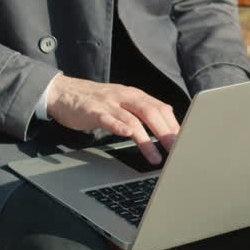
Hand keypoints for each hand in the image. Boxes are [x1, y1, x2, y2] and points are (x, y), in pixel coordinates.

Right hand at [45, 74, 178, 164]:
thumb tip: (164, 131)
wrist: (63, 92)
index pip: (161, 108)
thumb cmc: (95, 102)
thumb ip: (140, 114)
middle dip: (166, 133)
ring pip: (133, 119)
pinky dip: (119, 126)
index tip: (185, 142)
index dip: (175, 125)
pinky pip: (108, 119)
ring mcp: (109, 103)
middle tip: (176, 151)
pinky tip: (126, 135)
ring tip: (155, 157)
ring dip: (146, 140)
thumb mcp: (122, 104)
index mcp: (135, 95)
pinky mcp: (93, 111)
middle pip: (151, 112)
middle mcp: (125, 97)